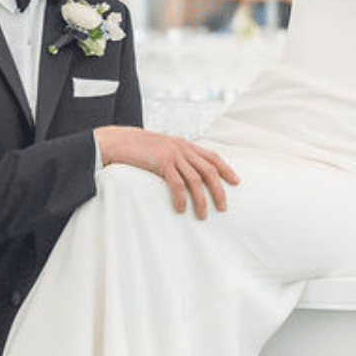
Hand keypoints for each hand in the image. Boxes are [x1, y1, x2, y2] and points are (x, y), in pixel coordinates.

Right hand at [94, 125, 238, 217]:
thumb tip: (188, 172)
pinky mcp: (161, 162)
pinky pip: (177, 183)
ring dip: (201, 199)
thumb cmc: (140, 148)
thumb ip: (177, 157)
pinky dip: (181, 198)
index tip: (236, 182)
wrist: (119, 140)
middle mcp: (183, 148)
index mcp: (185, 145)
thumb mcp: (163, 148)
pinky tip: (182, 209)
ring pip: (195, 179)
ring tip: (203, 215)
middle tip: (223, 207)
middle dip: (219, 190)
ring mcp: (173, 155)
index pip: (213, 157)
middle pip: (209, 170)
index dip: (226, 169)